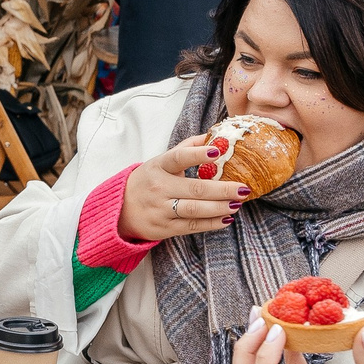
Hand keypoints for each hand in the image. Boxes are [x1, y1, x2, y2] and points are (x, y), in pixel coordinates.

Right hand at [116, 137, 248, 243]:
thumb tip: (214, 135)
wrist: (120, 209)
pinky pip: (192, 226)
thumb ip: (187, 147)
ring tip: (237, 204)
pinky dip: (211, 223)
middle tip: (243, 188)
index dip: (198, 154)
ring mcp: (161, 209)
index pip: (179, 157)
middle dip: (222, 189)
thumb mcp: (161, 161)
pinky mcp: (164, 228)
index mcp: (159, 166)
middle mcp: (159, 188)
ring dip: (219, 207)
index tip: (218, 151)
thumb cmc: (149, 181)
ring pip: (194, 209)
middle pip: (195, 189)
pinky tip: (226, 218)